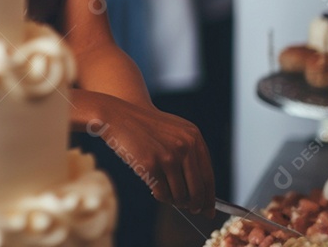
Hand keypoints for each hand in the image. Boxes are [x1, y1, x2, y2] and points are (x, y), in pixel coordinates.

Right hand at [87, 93, 215, 217]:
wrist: (118, 116)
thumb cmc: (146, 128)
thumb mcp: (174, 132)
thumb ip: (190, 155)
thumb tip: (203, 194)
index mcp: (194, 137)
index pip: (208, 176)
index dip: (209, 197)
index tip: (208, 211)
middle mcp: (184, 146)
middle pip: (197, 190)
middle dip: (195, 205)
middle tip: (191, 210)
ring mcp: (168, 155)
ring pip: (180, 195)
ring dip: (174, 200)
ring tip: (166, 193)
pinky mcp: (151, 164)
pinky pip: (163, 194)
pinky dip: (161, 197)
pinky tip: (155, 190)